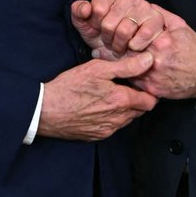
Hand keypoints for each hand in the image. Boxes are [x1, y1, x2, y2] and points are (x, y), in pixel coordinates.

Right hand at [38, 54, 157, 141]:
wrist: (45, 110)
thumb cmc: (69, 87)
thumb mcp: (98, 68)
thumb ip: (127, 66)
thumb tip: (149, 61)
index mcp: (121, 101)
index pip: (150, 101)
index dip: (148, 90)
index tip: (140, 82)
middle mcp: (117, 119)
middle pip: (140, 111)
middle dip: (137, 98)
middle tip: (125, 85)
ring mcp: (107, 129)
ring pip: (127, 119)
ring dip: (124, 108)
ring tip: (109, 93)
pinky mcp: (96, 136)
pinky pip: (113, 126)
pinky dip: (111, 117)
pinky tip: (98, 105)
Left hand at [71, 0, 165, 55]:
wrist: (123, 47)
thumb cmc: (102, 33)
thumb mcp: (84, 23)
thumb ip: (78, 12)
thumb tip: (85, 9)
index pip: (97, 10)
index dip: (94, 24)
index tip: (97, 27)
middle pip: (109, 23)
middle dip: (106, 37)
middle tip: (109, 38)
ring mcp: (145, 6)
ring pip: (125, 31)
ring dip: (119, 44)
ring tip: (119, 44)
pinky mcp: (157, 20)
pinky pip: (142, 35)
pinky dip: (134, 46)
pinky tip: (133, 45)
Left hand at [125, 8, 195, 100]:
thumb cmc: (192, 48)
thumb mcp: (180, 25)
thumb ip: (160, 14)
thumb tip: (143, 5)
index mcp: (161, 40)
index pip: (131, 34)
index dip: (124, 33)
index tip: (122, 32)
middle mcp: (155, 58)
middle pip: (126, 51)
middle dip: (120, 47)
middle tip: (114, 45)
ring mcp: (153, 75)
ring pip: (127, 67)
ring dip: (122, 61)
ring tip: (120, 56)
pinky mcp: (152, 89)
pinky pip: (133, 81)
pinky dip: (129, 74)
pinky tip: (129, 69)